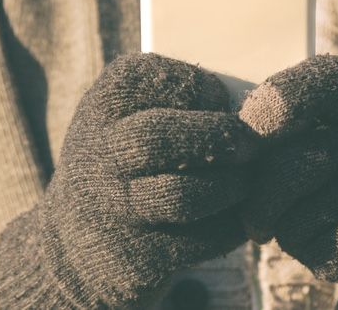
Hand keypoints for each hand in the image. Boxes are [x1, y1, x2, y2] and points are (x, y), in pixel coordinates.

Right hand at [0, 53, 259, 307]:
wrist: (79, 240)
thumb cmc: (129, 159)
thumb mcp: (135, 113)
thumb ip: (183, 100)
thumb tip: (258, 108)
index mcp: (106, 101)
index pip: (160, 81)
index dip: (206, 89)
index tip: (222, 103)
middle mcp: (100, 151)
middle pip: (159, 138)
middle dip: (220, 137)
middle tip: (253, 146)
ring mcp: (113, 207)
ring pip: (182, 196)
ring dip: (230, 188)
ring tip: (247, 183)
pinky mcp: (136, 255)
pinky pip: (197, 242)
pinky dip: (230, 229)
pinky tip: (241, 218)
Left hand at [239, 55, 337, 308]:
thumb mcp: (321, 142)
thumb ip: (279, 138)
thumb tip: (237, 153)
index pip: (322, 80)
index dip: (277, 99)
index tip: (254, 127)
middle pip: (287, 165)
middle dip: (259, 202)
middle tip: (259, 220)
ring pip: (293, 217)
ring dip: (287, 234)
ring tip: (319, 226)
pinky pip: (318, 251)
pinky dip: (314, 259)